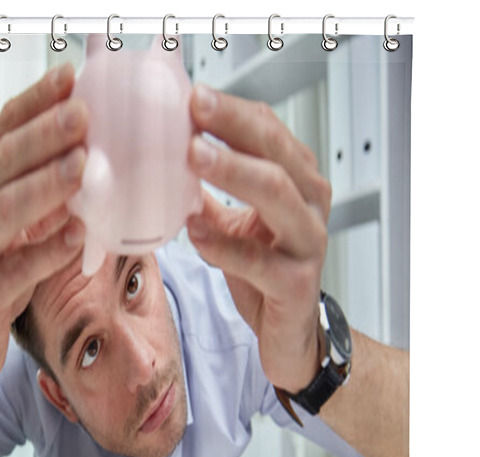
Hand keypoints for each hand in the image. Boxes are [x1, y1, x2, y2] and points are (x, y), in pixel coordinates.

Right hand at [0, 62, 87, 385]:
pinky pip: (17, 269)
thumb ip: (48, 187)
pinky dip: (48, 251)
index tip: (70, 77)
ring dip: (47, 186)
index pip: (1, 131)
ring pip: (6, 212)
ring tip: (84, 167)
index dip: (34, 102)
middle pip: (2, 164)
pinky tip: (78, 234)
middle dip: (44, 136)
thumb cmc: (9, 269)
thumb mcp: (26, 221)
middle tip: (83, 116)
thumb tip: (99, 147)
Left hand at [186, 85, 332, 394]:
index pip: (270, 133)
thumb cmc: (267, 278)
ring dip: (233, 171)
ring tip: (193, 156)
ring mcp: (308, 244)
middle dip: (233, 127)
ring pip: (277, 194)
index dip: (233, 112)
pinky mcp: (296, 284)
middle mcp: (312, 206)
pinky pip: (259, 260)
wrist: (290, 337)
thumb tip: (167, 166)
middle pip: (276, 152)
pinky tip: (196, 232)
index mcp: (299, 184)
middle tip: (194, 109)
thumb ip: (211, 198)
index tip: (193, 96)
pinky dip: (224, 245)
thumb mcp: (237, 228)